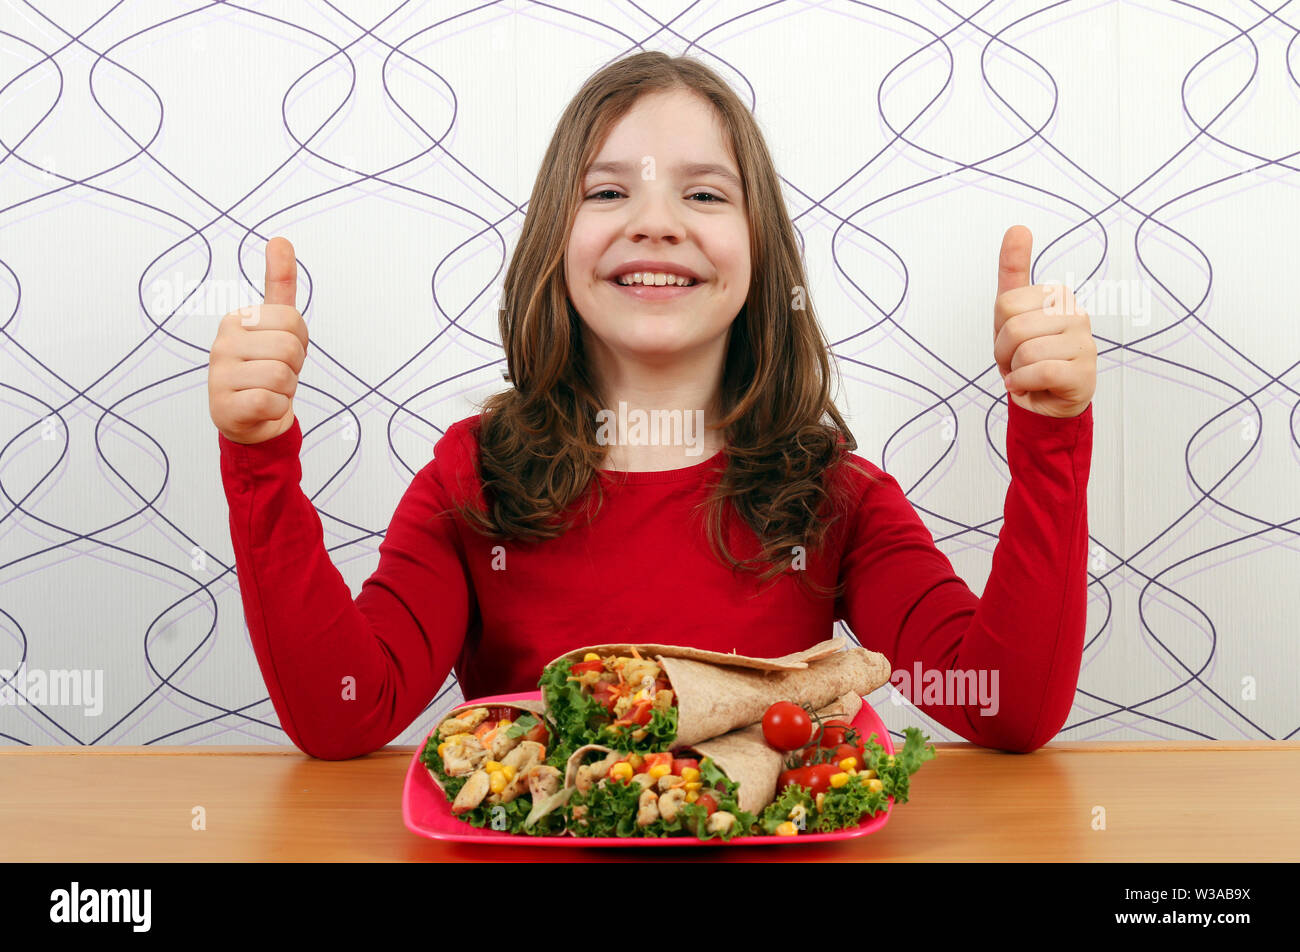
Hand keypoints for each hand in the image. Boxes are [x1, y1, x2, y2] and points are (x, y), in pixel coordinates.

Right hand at [208, 236, 308, 443]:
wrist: (253, 420)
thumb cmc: (267, 369)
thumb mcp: (278, 326)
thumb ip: (280, 284)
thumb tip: (280, 238)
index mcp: (237, 319)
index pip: (292, 319)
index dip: (300, 340)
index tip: (284, 350)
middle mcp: (222, 342)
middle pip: (288, 347)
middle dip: (294, 366)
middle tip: (278, 374)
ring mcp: (219, 374)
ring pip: (281, 375)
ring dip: (286, 388)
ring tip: (270, 390)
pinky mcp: (224, 405)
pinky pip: (270, 401)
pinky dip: (276, 408)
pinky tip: (262, 407)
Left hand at [994, 225, 1096, 418]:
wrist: (1046, 399)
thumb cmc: (1029, 355)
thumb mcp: (1011, 314)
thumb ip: (1013, 269)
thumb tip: (1018, 228)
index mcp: (1057, 294)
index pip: (1005, 304)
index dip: (998, 329)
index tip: (1011, 339)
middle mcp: (1075, 312)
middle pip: (1013, 328)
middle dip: (1004, 353)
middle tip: (1017, 362)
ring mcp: (1084, 341)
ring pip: (1025, 351)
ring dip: (1014, 371)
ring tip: (1027, 373)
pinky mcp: (1084, 370)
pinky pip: (1040, 371)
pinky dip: (1024, 383)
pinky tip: (1028, 386)